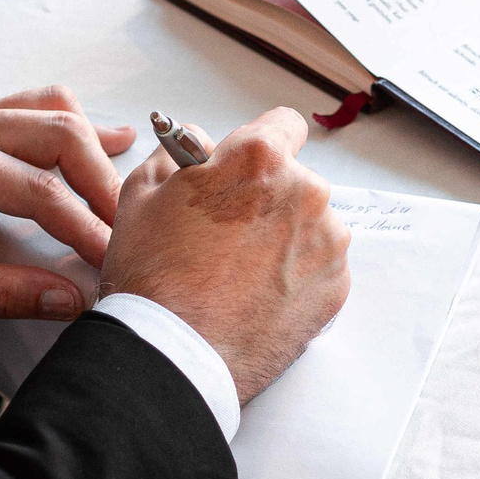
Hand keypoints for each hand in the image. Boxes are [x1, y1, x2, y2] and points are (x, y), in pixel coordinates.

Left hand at [0, 86, 137, 320]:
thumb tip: (72, 300)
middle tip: (125, 227)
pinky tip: (103, 142)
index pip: (40, 193)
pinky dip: (68, 128)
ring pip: (49, 110)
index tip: (113, 258)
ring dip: (90, 147)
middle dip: (100, 181)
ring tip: (119, 189)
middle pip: (58, 135)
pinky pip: (29, 108)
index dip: (85, 227)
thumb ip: (4, 293)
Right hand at [99, 108, 350, 402]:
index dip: (259, 145)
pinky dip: (297, 278)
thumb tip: (200, 145)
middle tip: (228, 235)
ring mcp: (328, 242)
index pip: (283, 125)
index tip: (250, 167)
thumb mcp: (142, 194)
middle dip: (268, 199)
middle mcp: (305, 193)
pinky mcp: (337, 287)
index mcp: (259, 159)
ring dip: (285, 240)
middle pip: (295, 181)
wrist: (174, 353)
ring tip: (240, 274)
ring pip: (311, 226)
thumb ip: (178, 154)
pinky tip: (258, 297)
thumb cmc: (154, 277)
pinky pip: (320, 268)